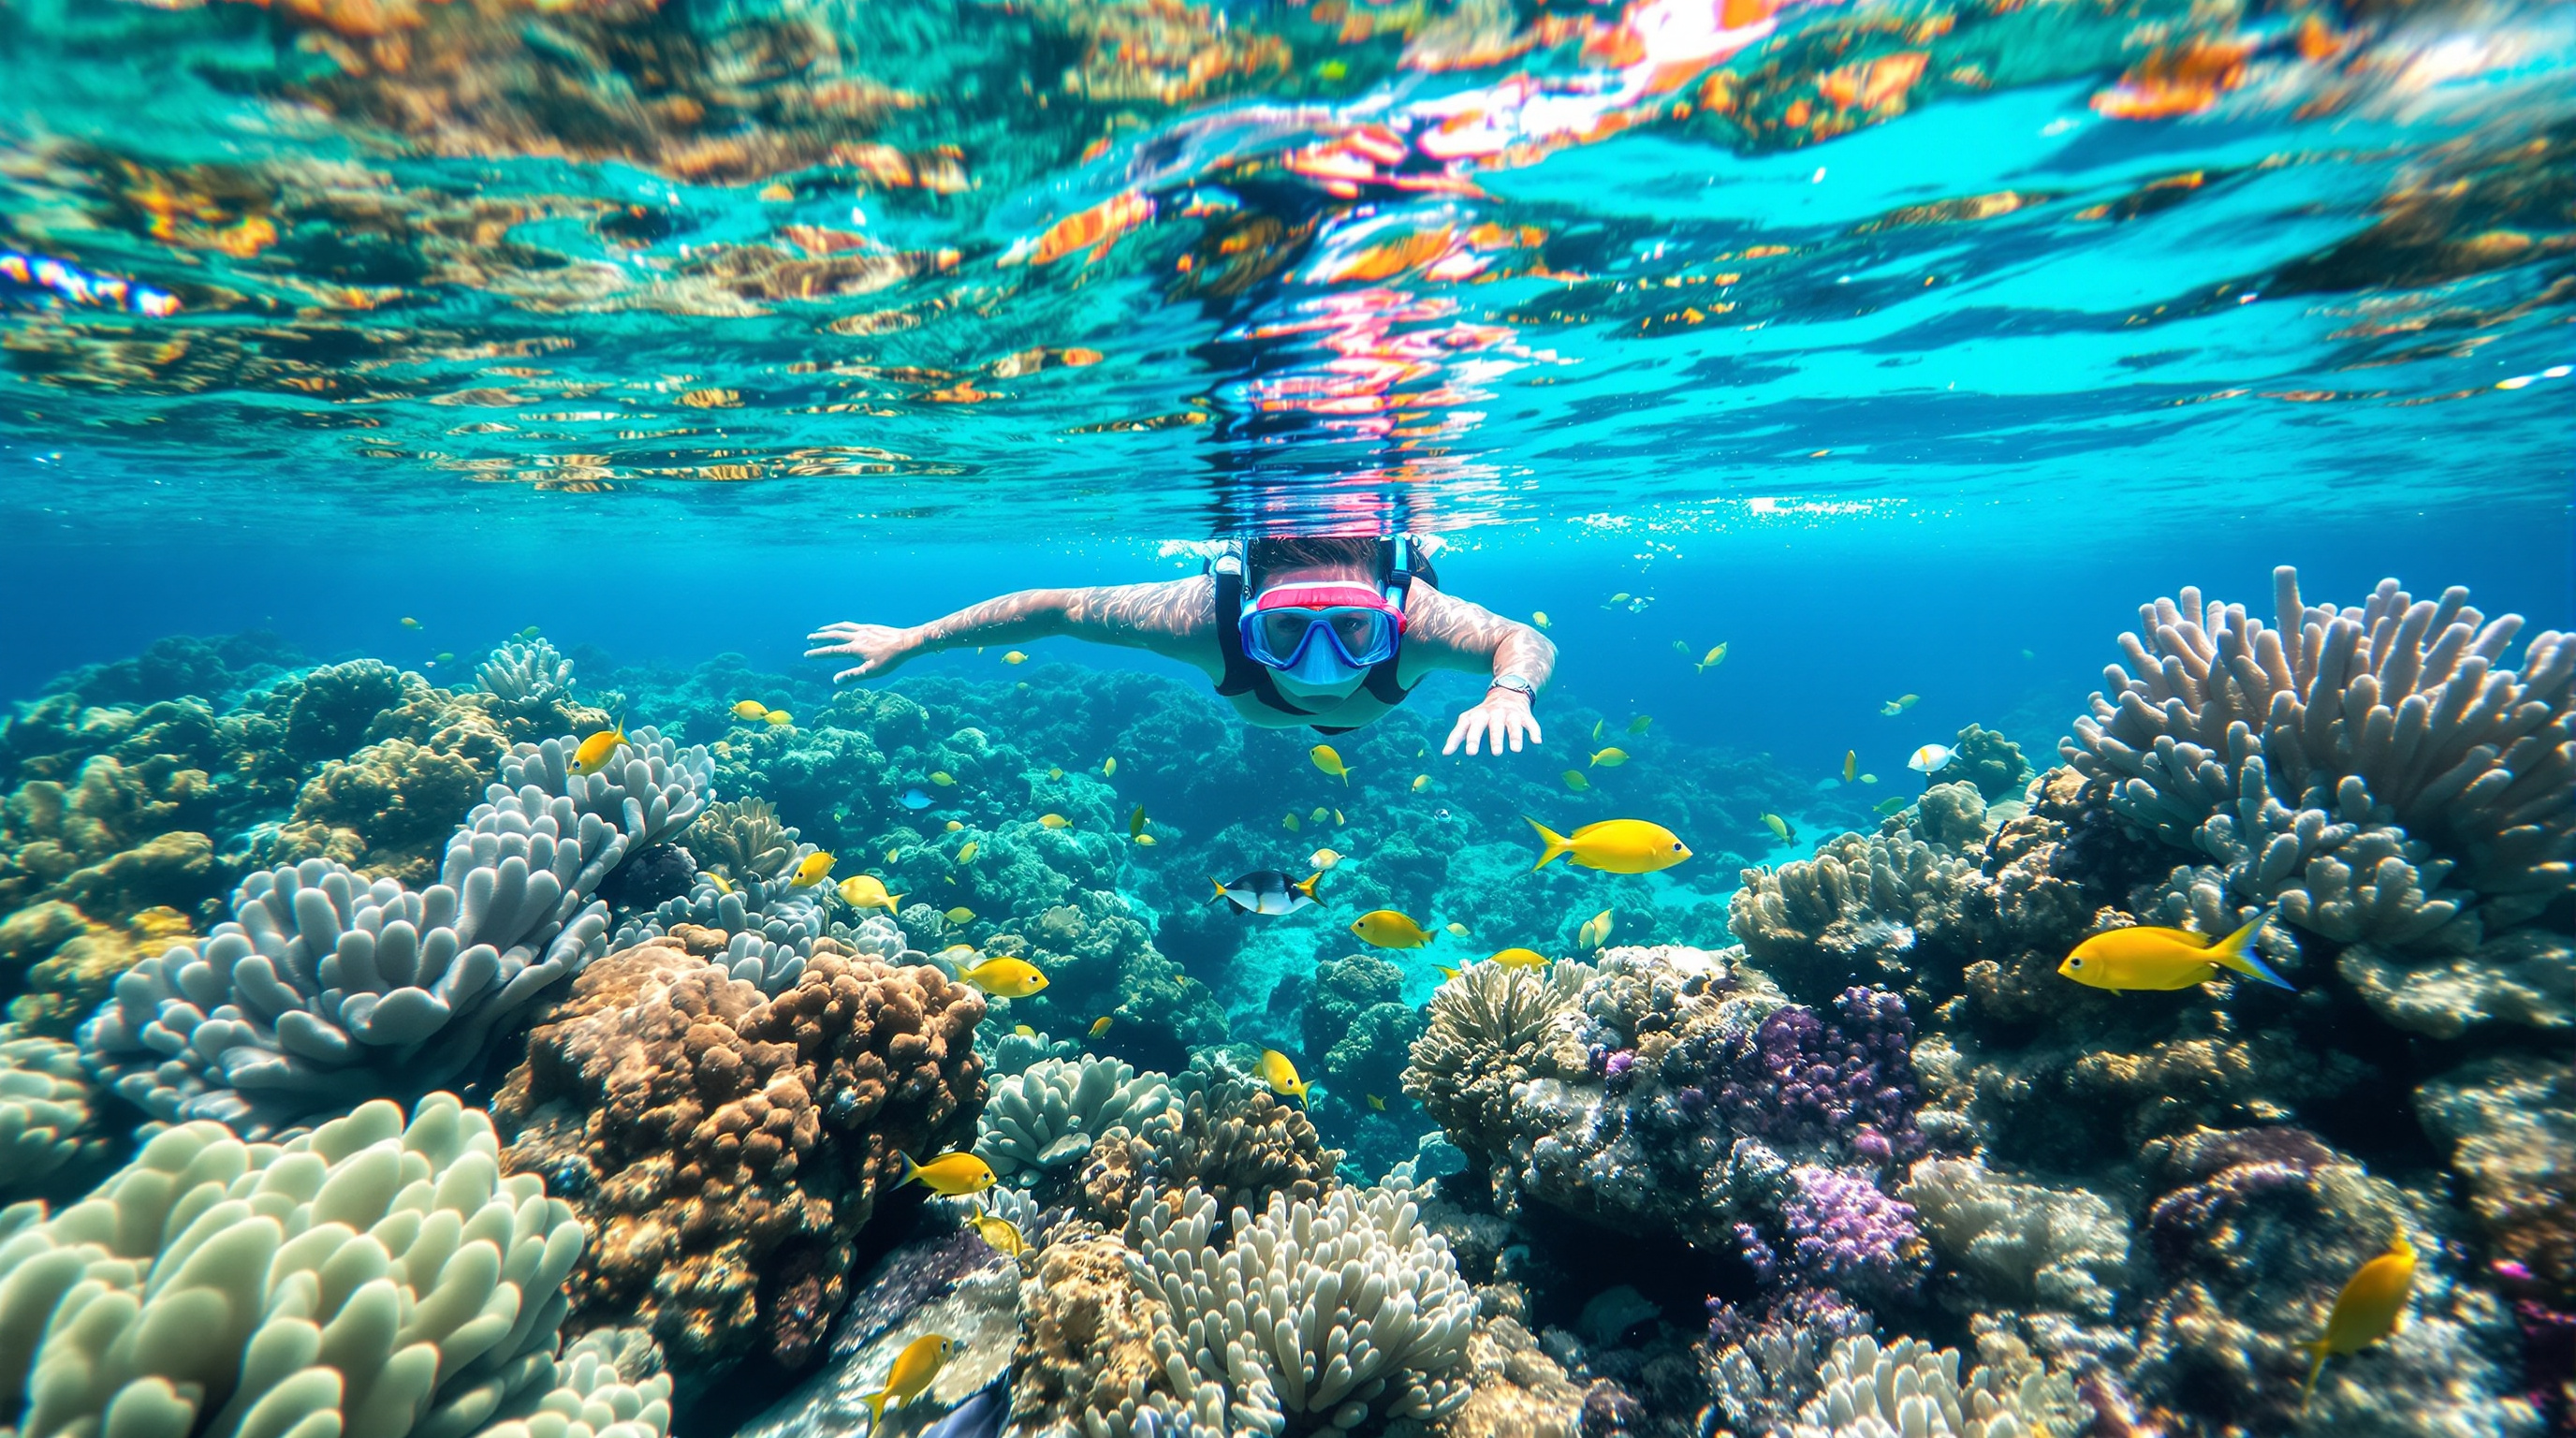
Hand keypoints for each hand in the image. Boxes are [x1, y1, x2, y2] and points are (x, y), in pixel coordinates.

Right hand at [805, 622, 920, 681]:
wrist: (907, 642)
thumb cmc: (890, 660)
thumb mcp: (871, 671)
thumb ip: (852, 676)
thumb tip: (835, 681)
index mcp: (854, 649)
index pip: (831, 651)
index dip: (818, 653)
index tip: (806, 654)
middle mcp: (856, 637)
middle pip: (833, 636)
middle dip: (820, 638)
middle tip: (809, 639)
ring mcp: (864, 630)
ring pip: (842, 627)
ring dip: (829, 629)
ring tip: (821, 630)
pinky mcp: (871, 627)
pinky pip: (852, 625)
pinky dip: (843, 626)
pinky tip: (843, 627)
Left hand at [1443, 687, 1540, 755]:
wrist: (1508, 690)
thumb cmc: (1484, 713)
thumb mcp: (1469, 719)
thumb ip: (1457, 735)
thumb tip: (1444, 754)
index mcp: (1477, 716)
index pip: (1470, 727)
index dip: (1469, 739)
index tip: (1469, 754)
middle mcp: (1493, 714)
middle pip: (1493, 726)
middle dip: (1494, 739)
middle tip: (1496, 754)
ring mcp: (1510, 714)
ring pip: (1512, 725)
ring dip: (1514, 737)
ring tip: (1515, 750)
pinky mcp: (1524, 716)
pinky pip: (1531, 723)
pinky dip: (1534, 731)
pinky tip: (1537, 742)